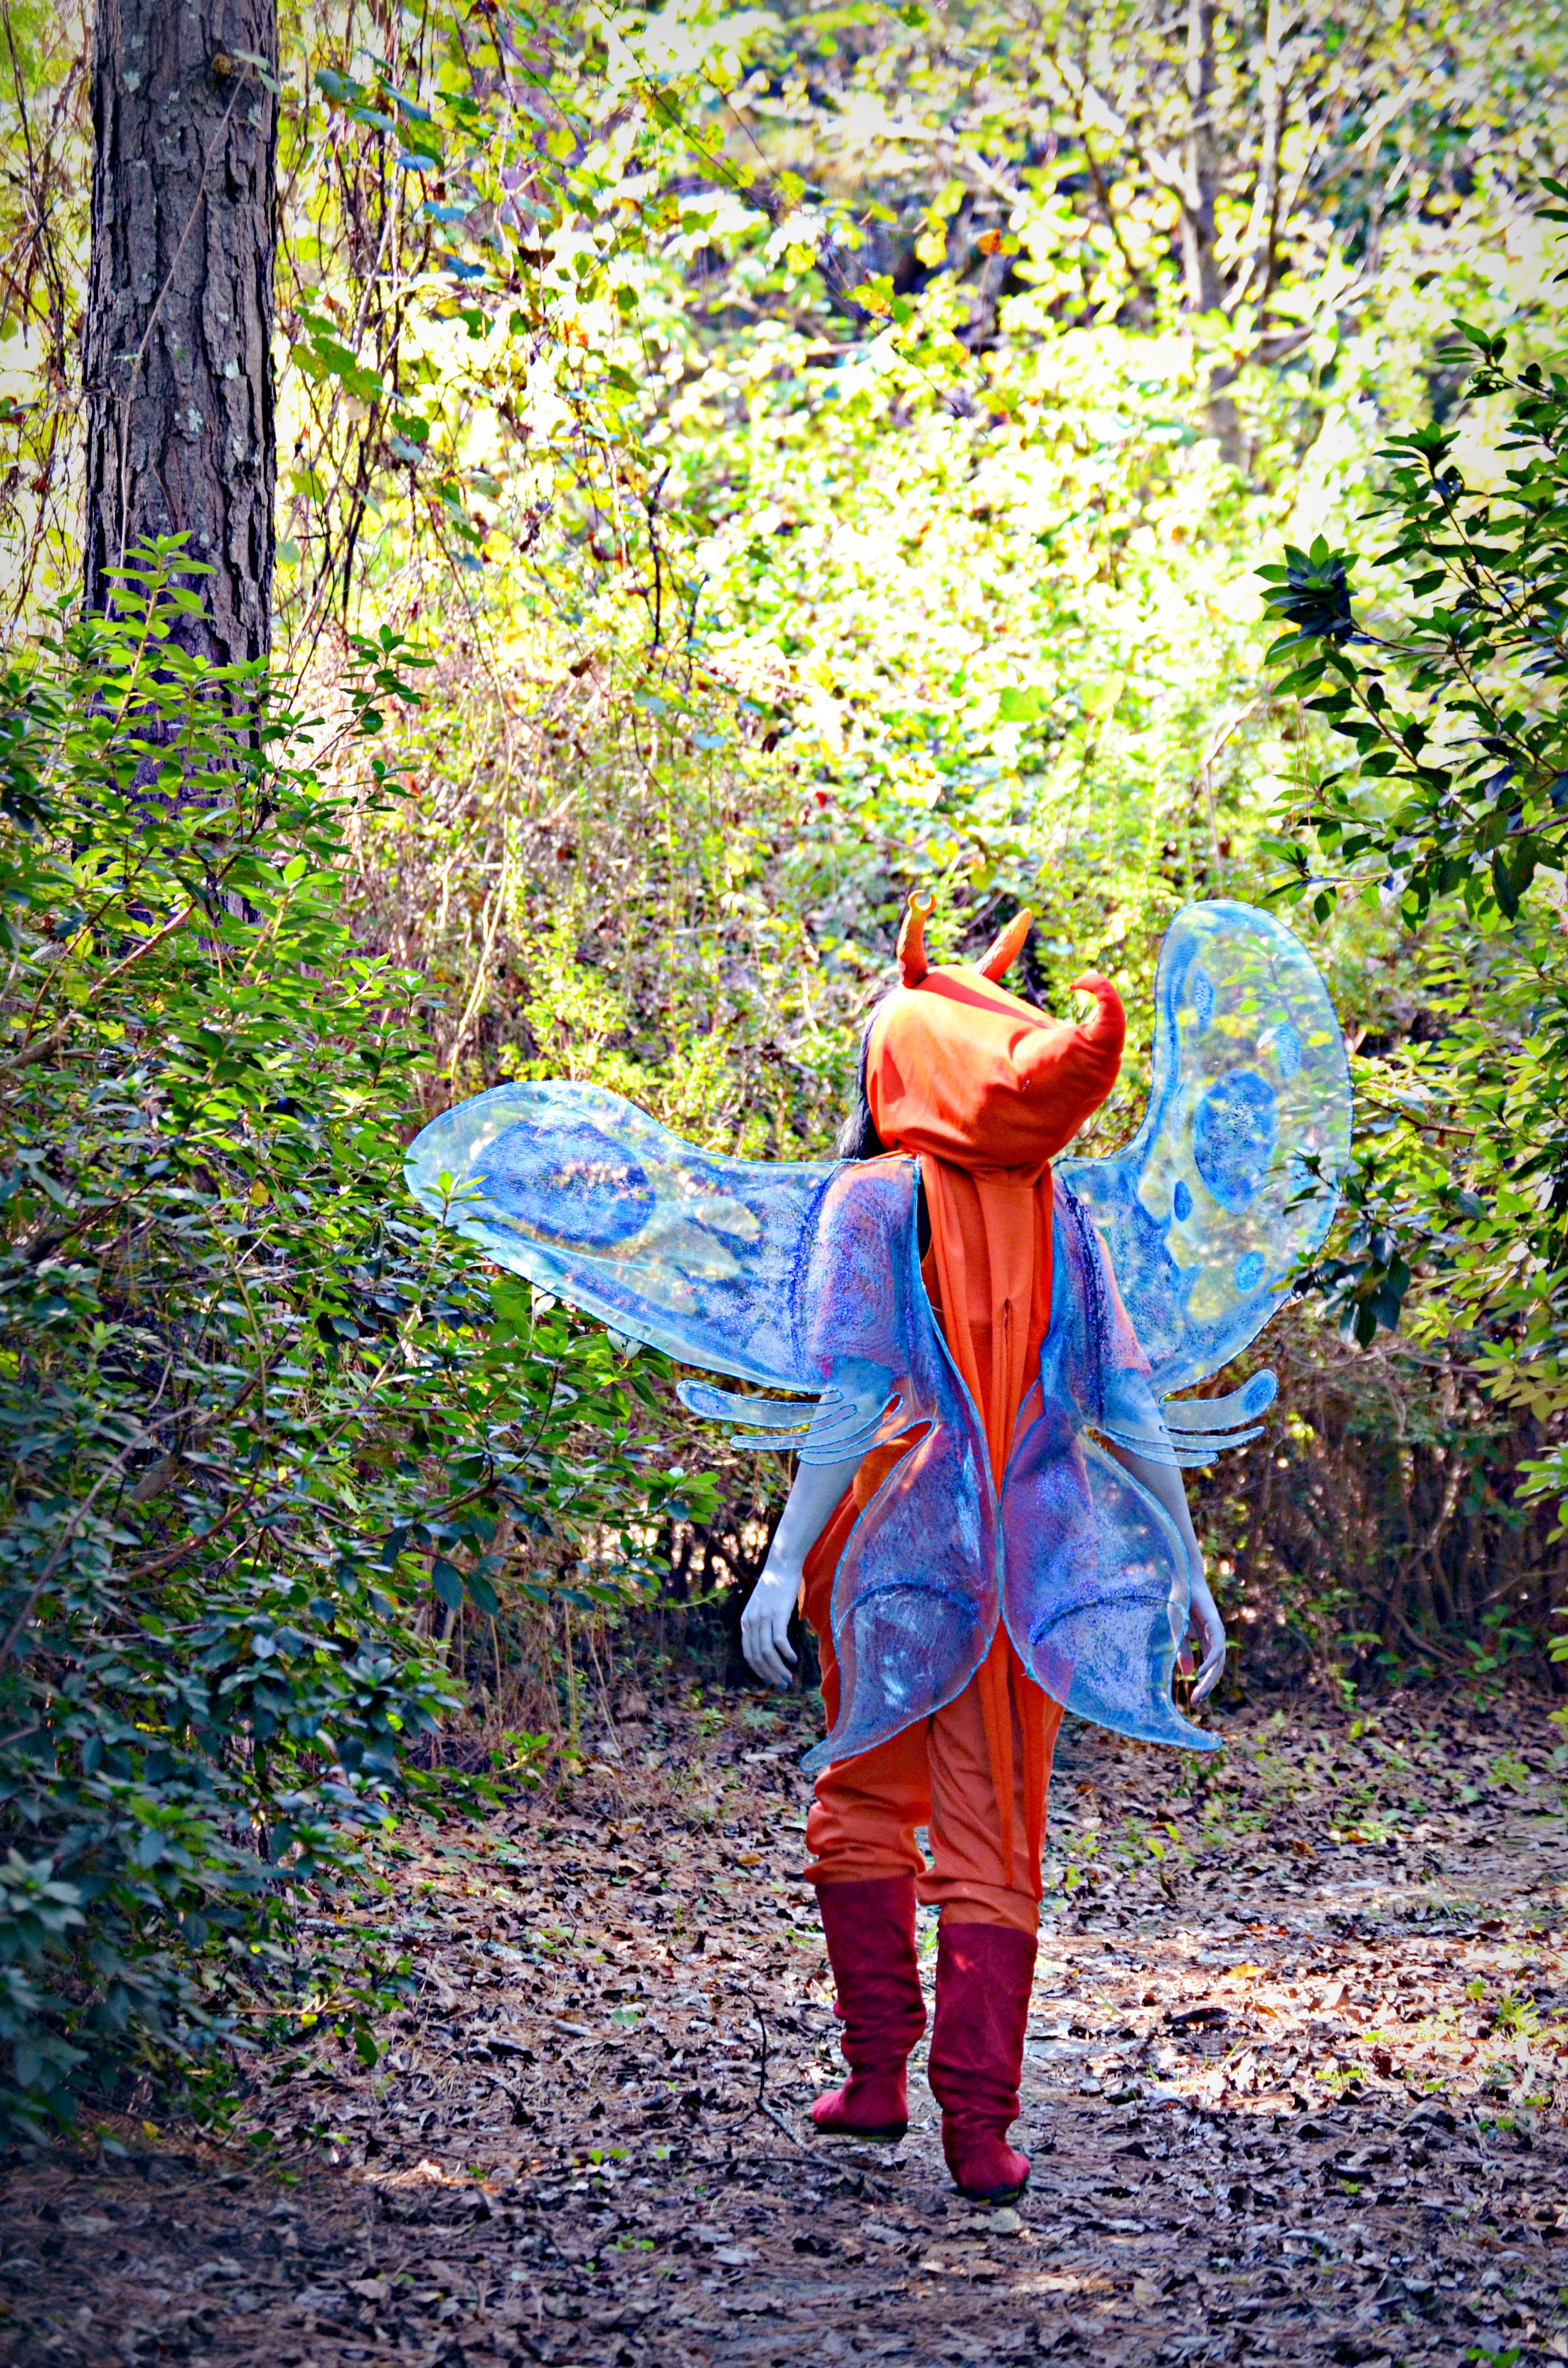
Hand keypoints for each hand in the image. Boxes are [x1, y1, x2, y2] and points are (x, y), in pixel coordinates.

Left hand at [741, 1562, 800, 1688]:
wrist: (781, 1565)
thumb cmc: (776, 1586)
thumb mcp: (762, 1606)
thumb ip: (762, 1623)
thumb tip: (771, 1641)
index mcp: (746, 1622)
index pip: (749, 1654)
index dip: (759, 1670)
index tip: (770, 1680)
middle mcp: (751, 1622)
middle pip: (758, 1657)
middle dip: (770, 1674)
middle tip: (783, 1684)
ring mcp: (763, 1618)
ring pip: (767, 1652)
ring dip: (778, 1668)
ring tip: (789, 1677)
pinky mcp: (777, 1613)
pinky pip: (779, 1640)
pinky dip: (786, 1654)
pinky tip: (794, 1660)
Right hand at [1180, 1566, 1226, 1704]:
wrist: (1183, 1580)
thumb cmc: (1180, 1603)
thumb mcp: (1177, 1633)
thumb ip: (1182, 1652)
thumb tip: (1188, 1673)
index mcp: (1206, 1641)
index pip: (1209, 1668)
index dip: (1202, 1684)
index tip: (1194, 1700)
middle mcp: (1214, 1639)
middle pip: (1215, 1669)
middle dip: (1206, 1686)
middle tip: (1197, 1702)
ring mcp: (1217, 1632)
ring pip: (1218, 1662)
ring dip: (1210, 1679)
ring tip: (1200, 1693)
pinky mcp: (1215, 1625)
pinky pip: (1216, 1648)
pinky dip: (1210, 1662)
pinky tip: (1201, 1672)